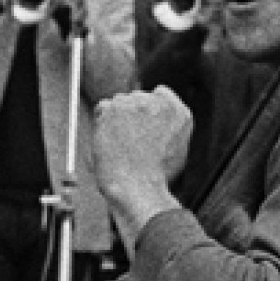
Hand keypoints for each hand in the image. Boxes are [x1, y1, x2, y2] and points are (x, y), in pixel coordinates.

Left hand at [90, 88, 192, 252]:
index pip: (160, 93)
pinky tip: (108, 140)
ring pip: (119, 102)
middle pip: (137, 96)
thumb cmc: (156, 177)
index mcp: (179, 112)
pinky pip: (102, 108)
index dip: (147, 108)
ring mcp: (135, 104)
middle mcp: (158, 103)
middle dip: (130, 114)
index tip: (140, 121)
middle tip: (127, 138)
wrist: (138, 187)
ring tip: (119, 143)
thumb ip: (169, 128)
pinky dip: (101, 121)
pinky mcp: (113, 109)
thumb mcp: (177, 149)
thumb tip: (156, 124)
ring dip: (115, 117)